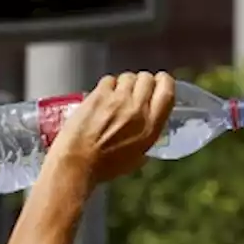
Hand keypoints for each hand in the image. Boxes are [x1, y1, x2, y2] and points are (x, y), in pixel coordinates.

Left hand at [51, 71, 175, 183]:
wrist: (77, 162)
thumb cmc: (106, 166)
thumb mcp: (137, 156)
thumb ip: (147, 135)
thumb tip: (147, 123)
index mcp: (151, 126)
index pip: (166, 92)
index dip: (164, 82)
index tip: (159, 82)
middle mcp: (138, 109)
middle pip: (147, 79)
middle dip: (142, 82)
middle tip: (133, 92)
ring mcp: (117, 99)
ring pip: (128, 77)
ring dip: (124, 84)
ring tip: (116, 96)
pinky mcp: (99, 94)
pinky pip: (109, 80)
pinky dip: (107, 86)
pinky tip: (101, 98)